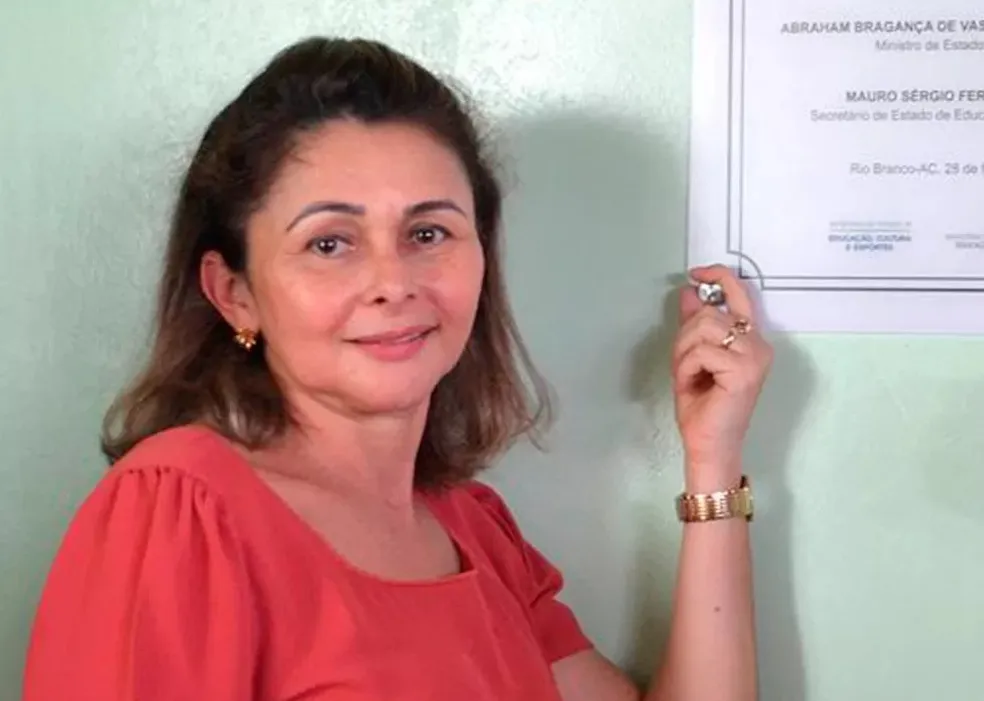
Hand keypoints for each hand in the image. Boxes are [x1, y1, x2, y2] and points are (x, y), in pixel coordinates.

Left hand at [672, 265, 772, 487]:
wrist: (708, 443)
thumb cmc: (703, 406)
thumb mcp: (693, 357)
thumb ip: (694, 325)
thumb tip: (690, 292)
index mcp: (751, 340)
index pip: (741, 295)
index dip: (720, 277)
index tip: (696, 274)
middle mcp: (759, 345)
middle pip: (711, 314)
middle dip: (685, 336)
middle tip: (683, 365)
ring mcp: (755, 357)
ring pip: (704, 328)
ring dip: (684, 353)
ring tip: (688, 377)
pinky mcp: (744, 370)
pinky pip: (702, 351)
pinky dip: (686, 367)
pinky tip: (693, 385)